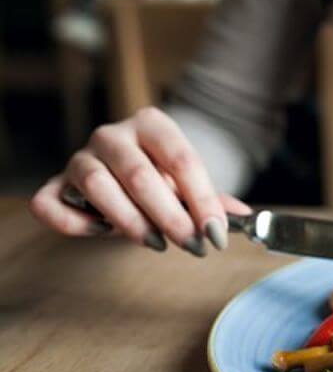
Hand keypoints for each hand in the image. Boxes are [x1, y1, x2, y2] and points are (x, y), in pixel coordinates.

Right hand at [29, 107, 251, 255]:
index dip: (202, 200)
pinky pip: (50, 203)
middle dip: (171, 217)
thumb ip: (214, 200)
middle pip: (140, 175)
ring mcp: (80, 158)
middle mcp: (112, 135)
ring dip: (129, 221)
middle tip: (193, 246)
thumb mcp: (191, 183)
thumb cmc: (163, 176)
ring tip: (157, 244)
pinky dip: (74, 222)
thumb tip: (244, 217)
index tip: (217, 234)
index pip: (181, 160)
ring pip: (96, 184)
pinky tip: (102, 232)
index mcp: (152, 125)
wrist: (126, 167)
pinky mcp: (56, 184)